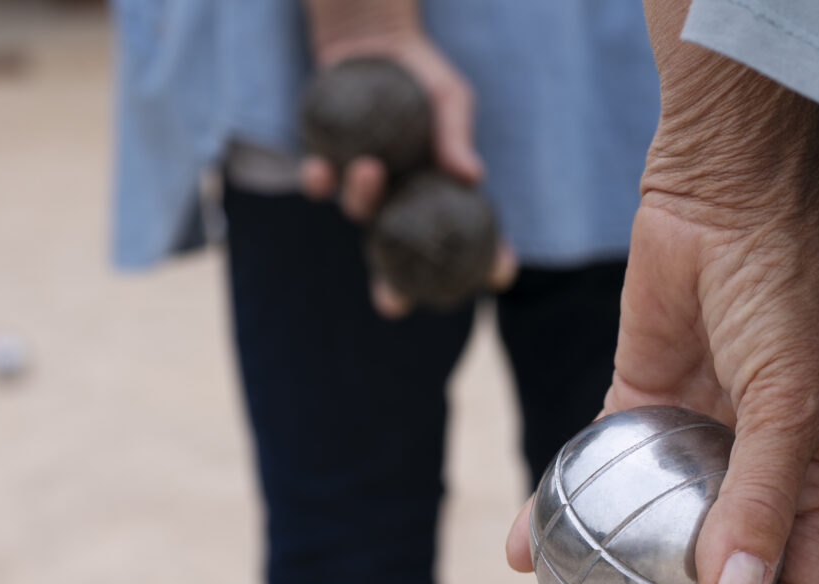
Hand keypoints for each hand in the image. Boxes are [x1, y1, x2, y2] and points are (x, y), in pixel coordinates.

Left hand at [298, 27, 515, 314]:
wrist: (373, 44)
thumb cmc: (422, 77)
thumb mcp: (449, 97)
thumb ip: (456, 134)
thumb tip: (471, 174)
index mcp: (439, 193)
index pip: (470, 239)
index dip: (486, 263)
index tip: (497, 274)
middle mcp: (401, 202)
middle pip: (399, 259)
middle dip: (393, 290)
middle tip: (391, 305)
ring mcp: (364, 189)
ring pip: (359, 213)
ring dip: (362, 199)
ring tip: (369, 168)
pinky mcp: (328, 166)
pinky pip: (321, 184)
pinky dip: (320, 179)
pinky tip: (320, 167)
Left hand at [506, 52, 818, 583]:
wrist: (726, 191)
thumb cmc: (784, 288)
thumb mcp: (790, 399)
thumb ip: (765, 500)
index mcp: (817, 482)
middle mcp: (757, 473)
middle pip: (714, 581)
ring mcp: (694, 443)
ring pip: (647, 539)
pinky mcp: (636, 405)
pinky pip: (592, 474)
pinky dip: (556, 512)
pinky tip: (519, 549)